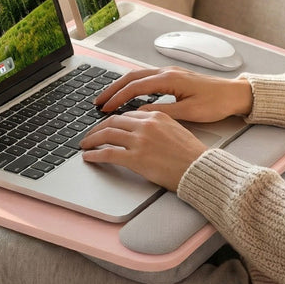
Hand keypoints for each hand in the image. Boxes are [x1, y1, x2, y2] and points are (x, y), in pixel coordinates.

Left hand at [80, 110, 207, 191]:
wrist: (199, 169)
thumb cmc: (192, 154)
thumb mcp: (176, 129)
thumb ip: (158, 126)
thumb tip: (142, 130)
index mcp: (156, 116)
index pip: (127, 115)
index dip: (112, 120)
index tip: (106, 126)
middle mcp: (146, 125)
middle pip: (113, 122)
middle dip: (97, 128)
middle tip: (90, 135)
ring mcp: (139, 141)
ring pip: (106, 135)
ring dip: (92, 139)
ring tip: (85, 145)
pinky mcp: (135, 159)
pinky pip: (107, 153)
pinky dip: (94, 154)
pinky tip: (89, 156)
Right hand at [94, 67, 253, 123]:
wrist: (234, 94)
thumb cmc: (216, 103)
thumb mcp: (189, 112)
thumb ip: (163, 112)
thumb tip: (140, 115)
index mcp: (169, 79)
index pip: (135, 86)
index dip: (117, 97)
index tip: (105, 108)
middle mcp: (167, 72)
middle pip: (132, 77)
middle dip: (112, 89)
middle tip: (98, 102)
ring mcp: (170, 73)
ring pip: (138, 76)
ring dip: (121, 86)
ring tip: (109, 99)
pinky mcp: (174, 77)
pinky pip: (147, 79)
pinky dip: (133, 86)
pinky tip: (129, 96)